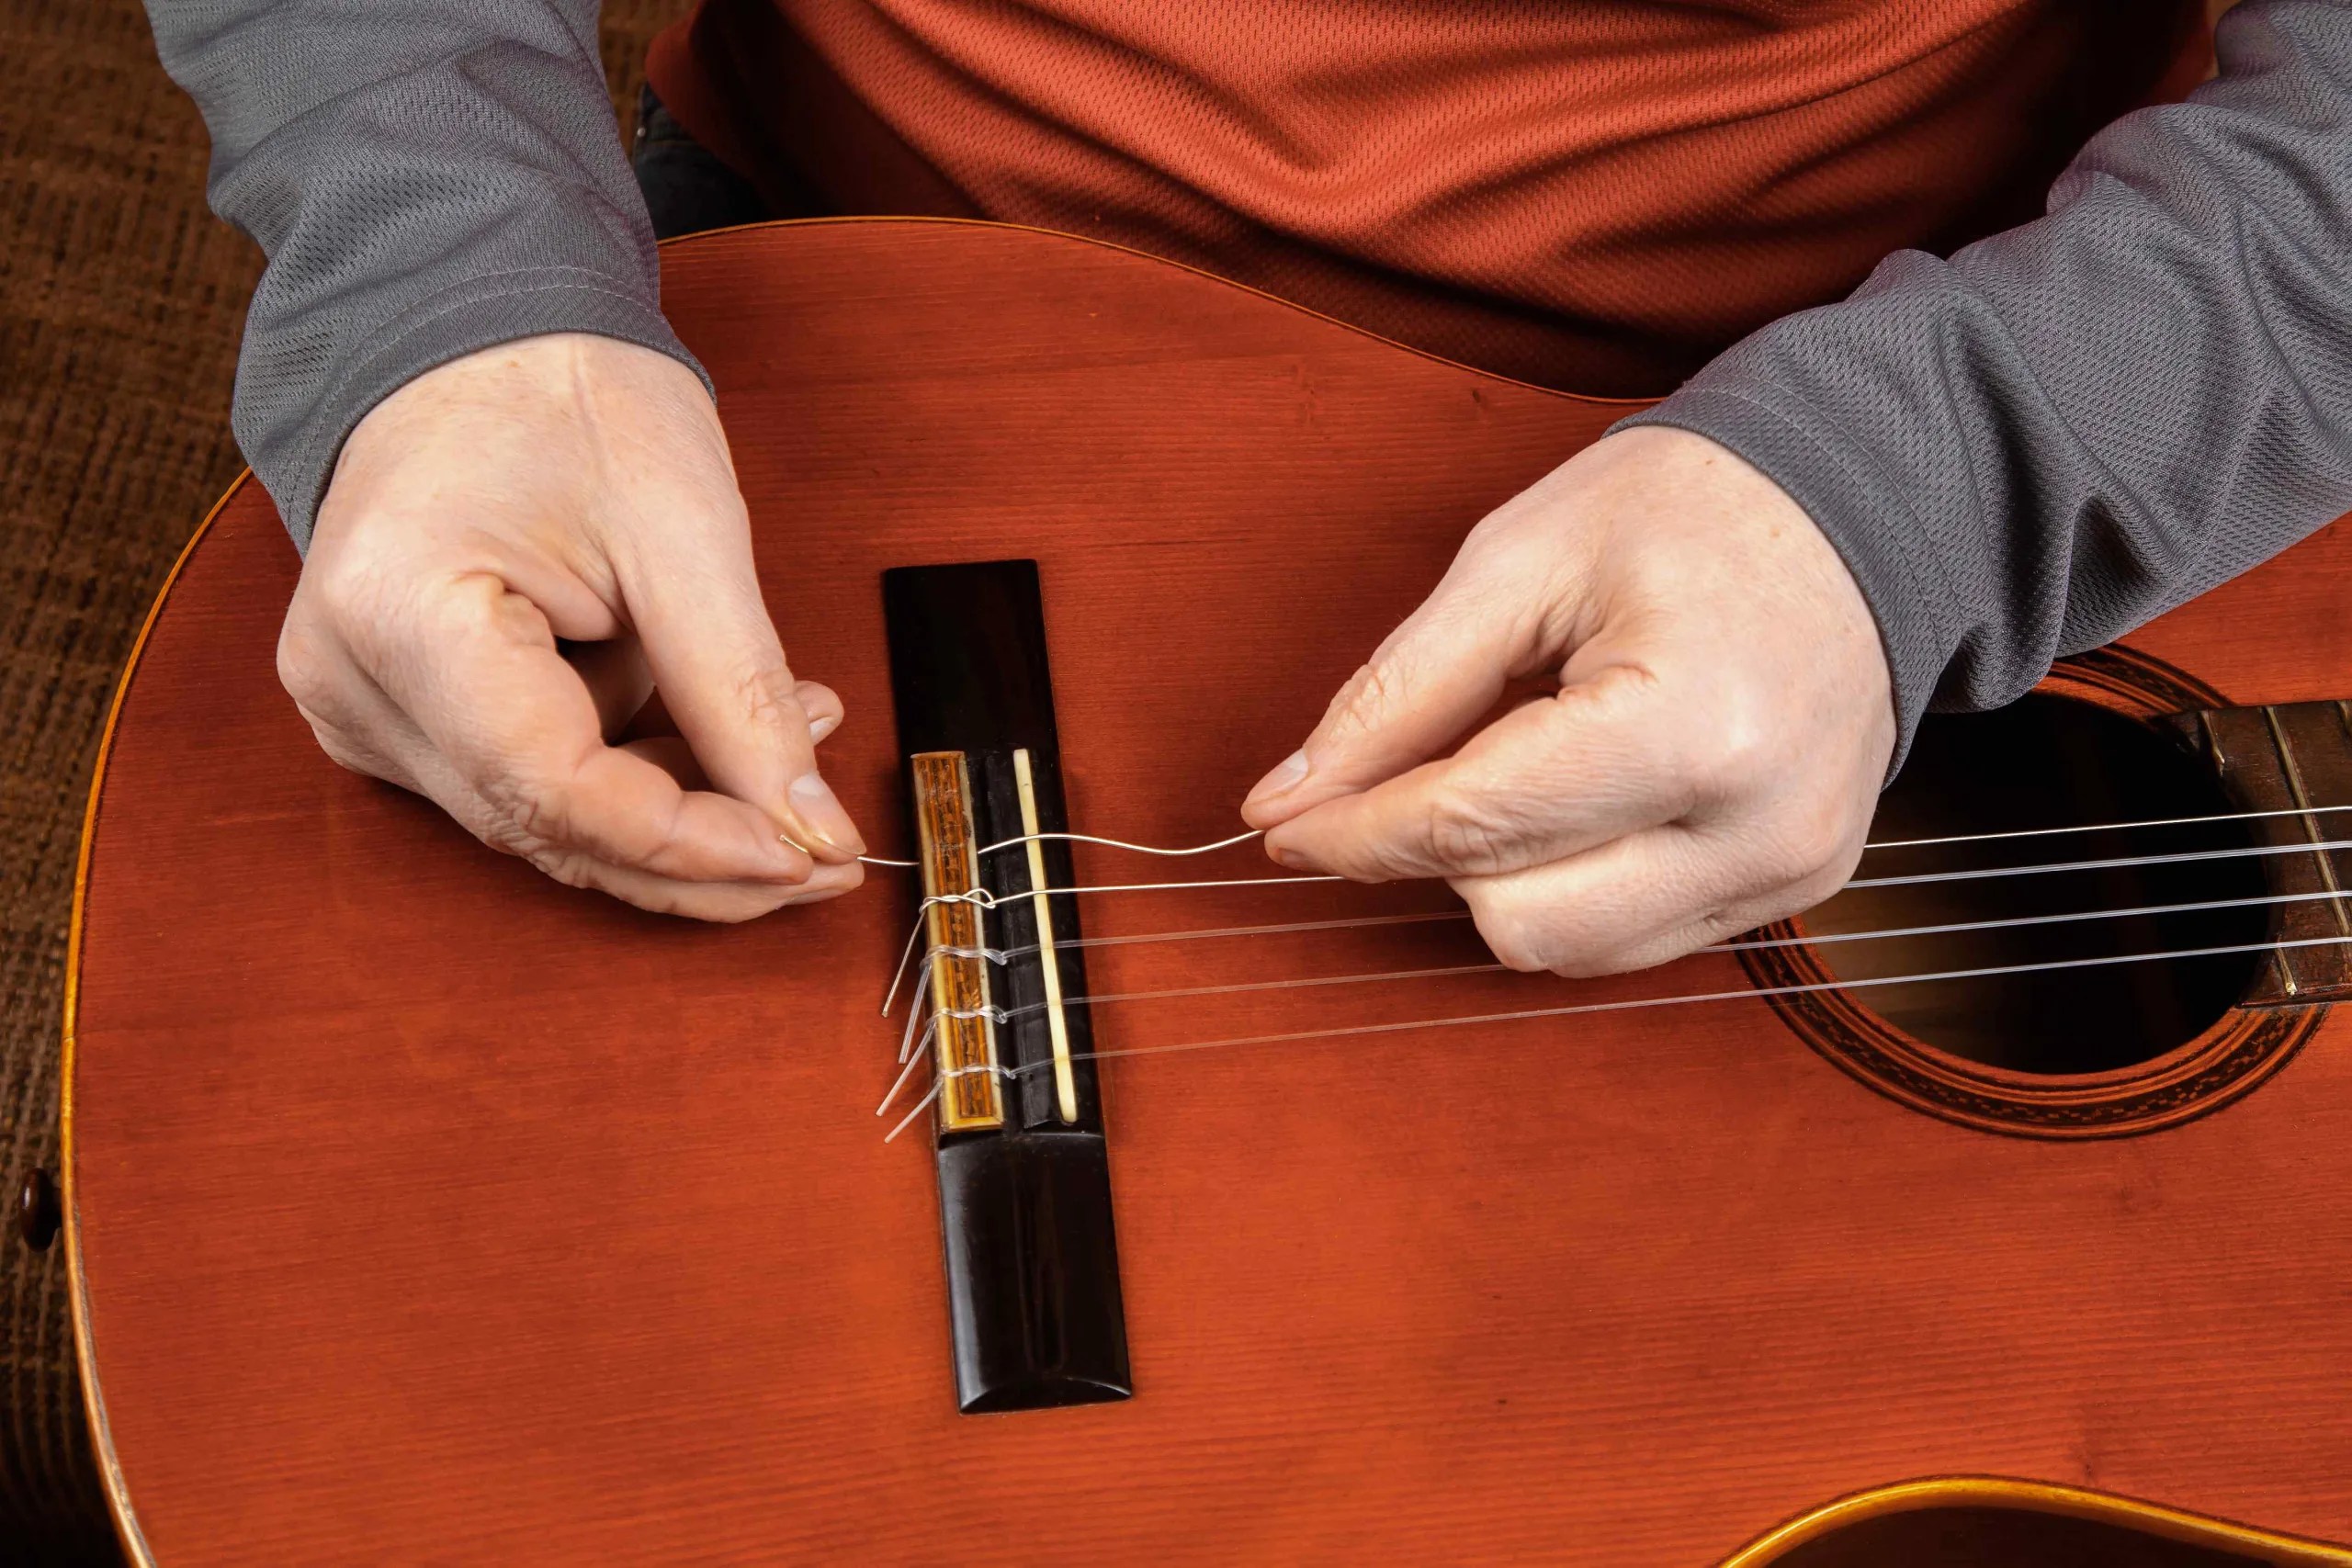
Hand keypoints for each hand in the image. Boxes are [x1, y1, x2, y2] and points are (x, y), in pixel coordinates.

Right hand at [280, 332, 864, 920]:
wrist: (473, 329)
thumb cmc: (563, 394)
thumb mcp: (685, 533)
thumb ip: (742, 695)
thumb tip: (810, 832)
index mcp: (400, 619)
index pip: (556, 793)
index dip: (691, 844)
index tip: (807, 853)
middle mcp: (353, 683)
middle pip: (549, 829)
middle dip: (702, 850)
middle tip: (824, 845)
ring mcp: (363, 704)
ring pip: (548, 821)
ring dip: (681, 805)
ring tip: (789, 733)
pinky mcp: (398, 712)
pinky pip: (532, 783)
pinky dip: (636, 767)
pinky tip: (718, 723)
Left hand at [1241, 426, 1895, 975]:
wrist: (1865, 507)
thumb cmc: (1693, 509)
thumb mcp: (1520, 561)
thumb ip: (1398, 692)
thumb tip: (1285, 801)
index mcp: (1695, 723)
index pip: (1474, 827)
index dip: (1355, 832)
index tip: (1283, 823)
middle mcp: (1758, 825)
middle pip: (1515, 920)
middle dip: (1436, 854)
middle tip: (1426, 762)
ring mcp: (1790, 872)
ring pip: (1567, 951)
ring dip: (1504, 877)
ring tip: (1532, 756)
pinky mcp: (1797, 892)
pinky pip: (1630, 942)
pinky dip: (1573, 884)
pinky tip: (1589, 793)